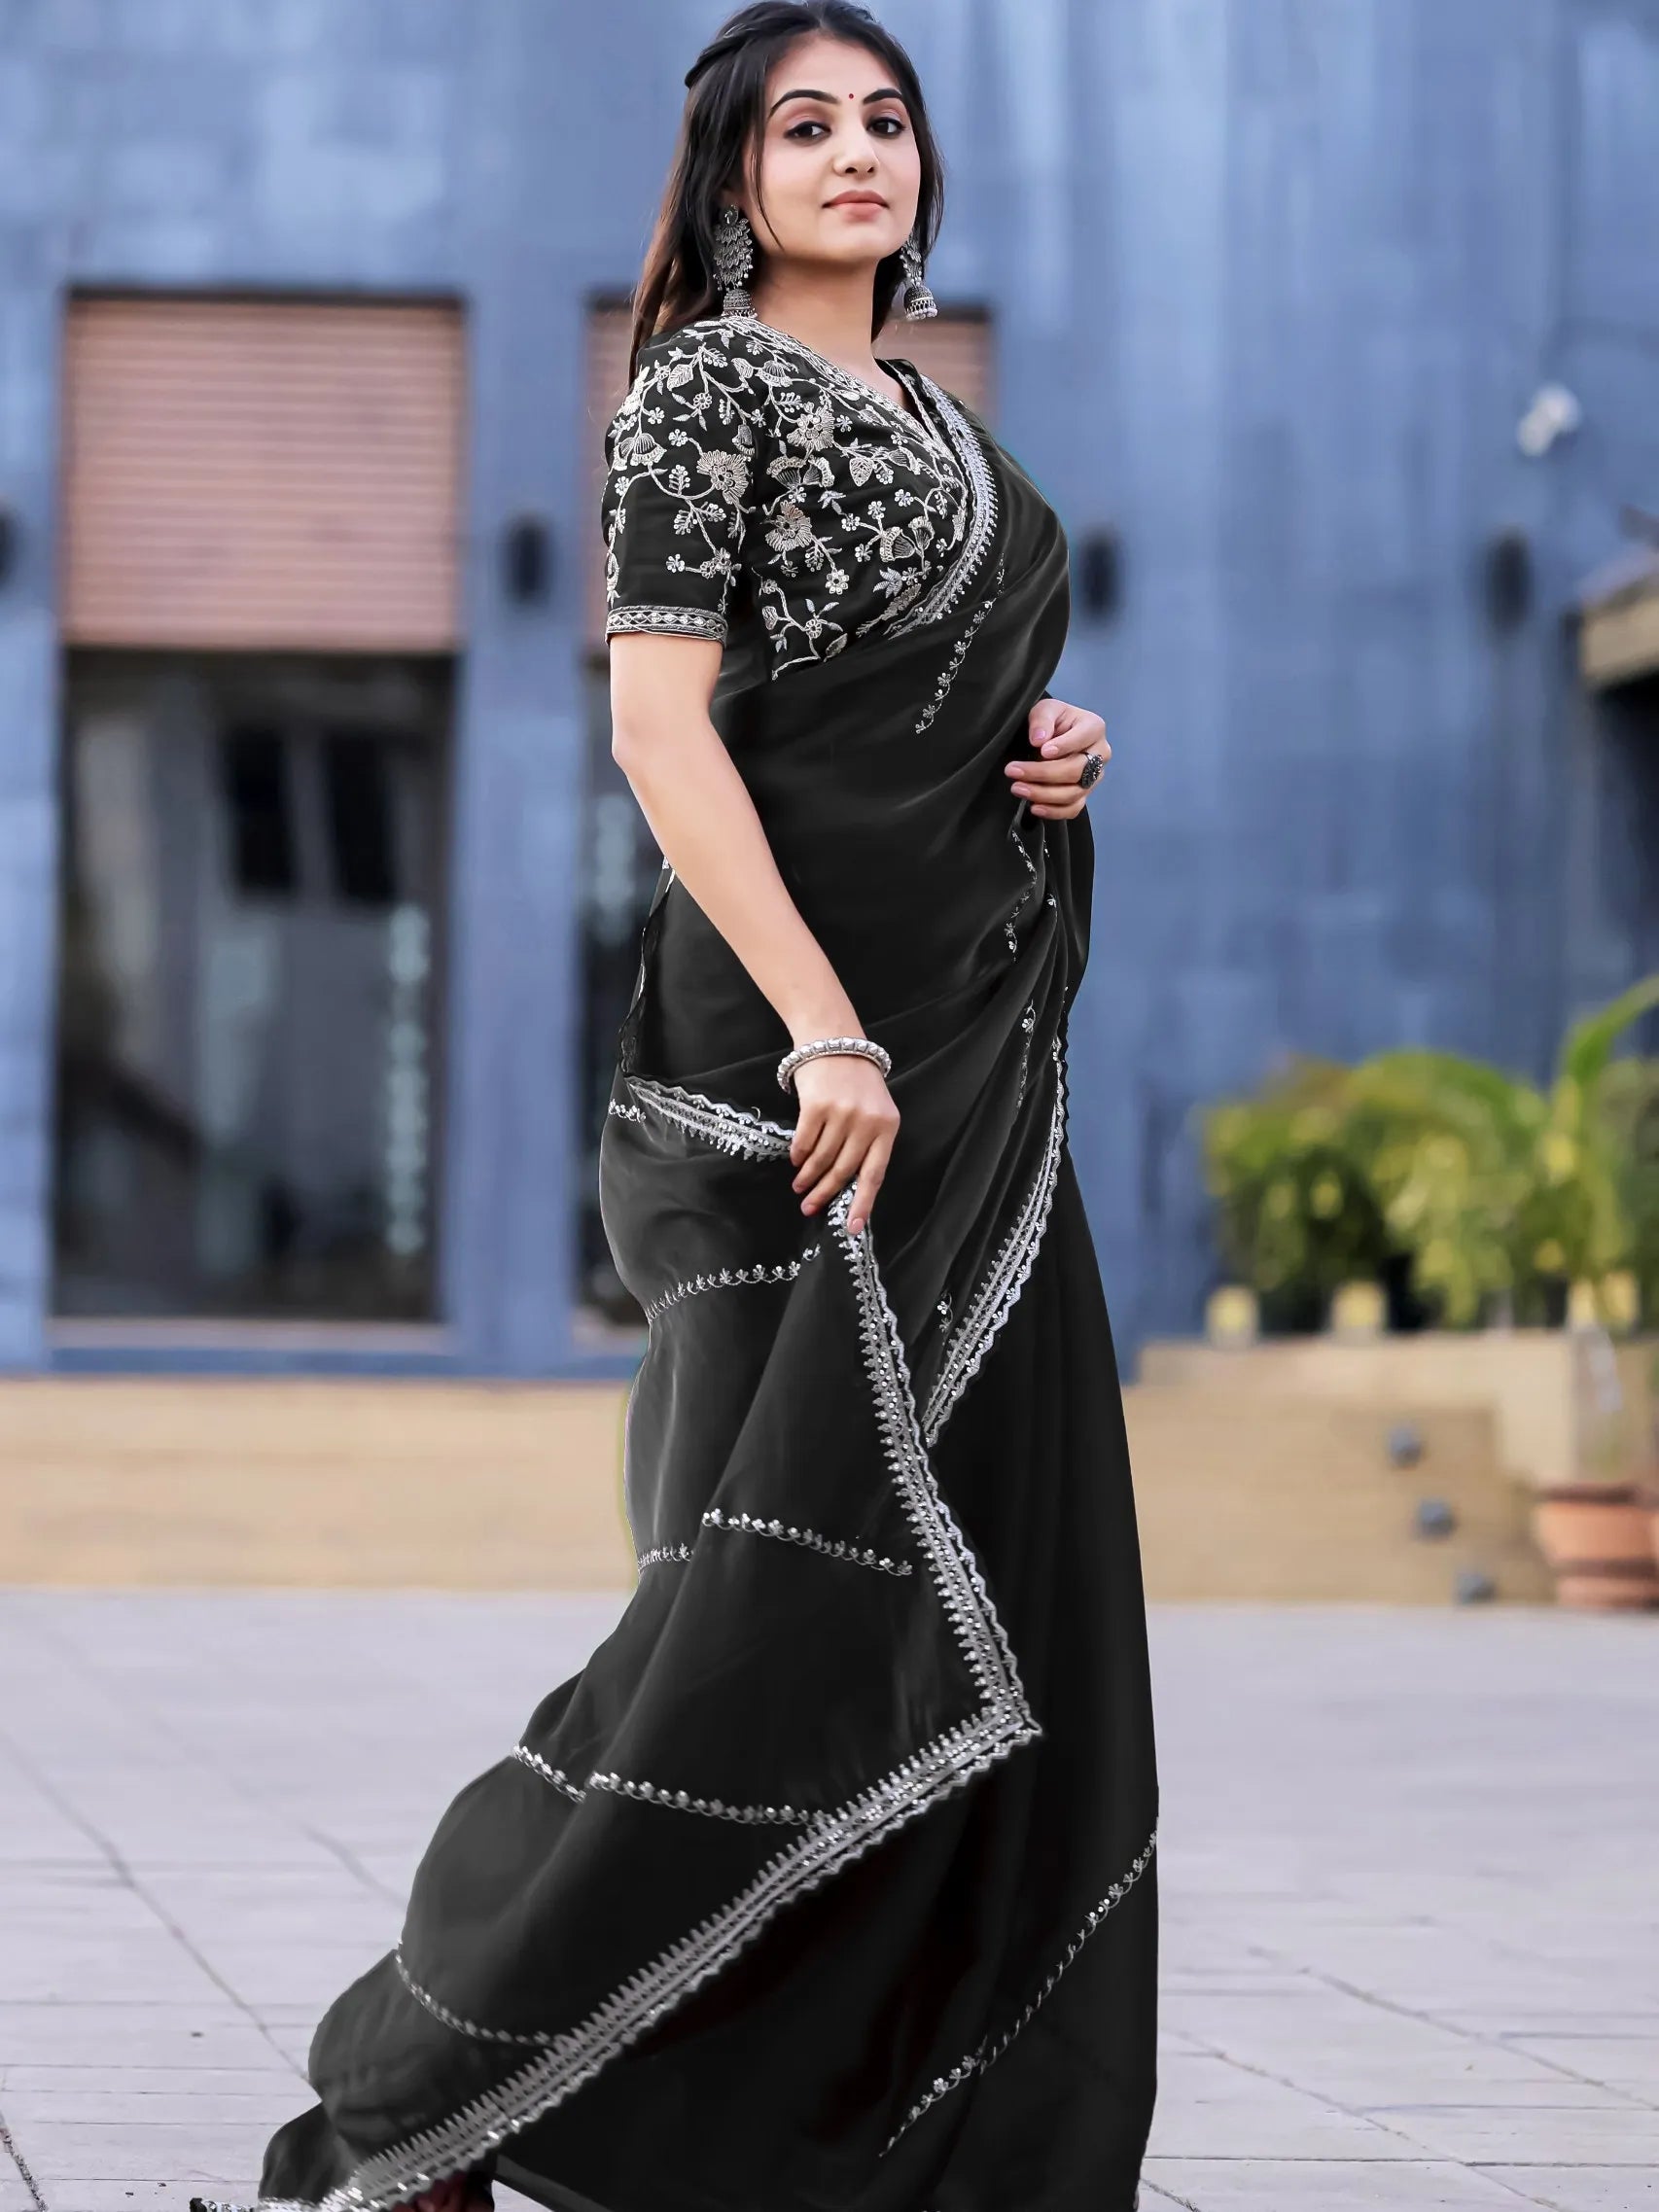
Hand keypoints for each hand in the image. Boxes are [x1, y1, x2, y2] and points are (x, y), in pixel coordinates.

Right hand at [788, 1052, 898, 1238]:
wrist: (835, 1041)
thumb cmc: (857, 1082)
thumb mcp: (875, 1111)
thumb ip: (868, 1143)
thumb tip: (847, 1184)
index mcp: (887, 1128)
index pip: (874, 1175)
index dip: (862, 1204)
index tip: (851, 1227)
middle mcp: (866, 1123)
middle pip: (843, 1170)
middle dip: (824, 1194)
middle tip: (809, 1209)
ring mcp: (841, 1114)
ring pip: (821, 1159)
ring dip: (807, 1178)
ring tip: (799, 1187)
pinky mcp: (816, 1106)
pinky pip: (804, 1142)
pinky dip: (799, 1155)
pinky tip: (796, 1161)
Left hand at [1003, 696, 1110, 819]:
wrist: (1051, 736)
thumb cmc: (1051, 720)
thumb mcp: (1044, 709)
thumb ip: (1042, 719)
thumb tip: (1039, 740)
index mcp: (1094, 728)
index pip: (1082, 739)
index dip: (1063, 746)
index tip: (1041, 750)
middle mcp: (1100, 754)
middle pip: (1076, 770)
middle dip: (1042, 773)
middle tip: (1013, 771)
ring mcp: (1093, 778)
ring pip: (1073, 793)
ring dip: (1043, 794)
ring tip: (1017, 788)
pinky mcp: (1084, 794)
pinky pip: (1073, 809)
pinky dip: (1054, 812)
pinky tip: (1034, 807)